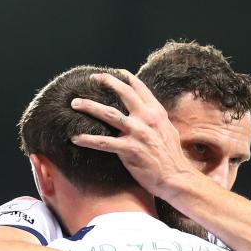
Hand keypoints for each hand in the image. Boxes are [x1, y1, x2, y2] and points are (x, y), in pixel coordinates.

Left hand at [70, 71, 194, 200]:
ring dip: (90, 106)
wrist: (176, 177)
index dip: (125, 77)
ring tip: (75, 103)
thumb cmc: (172, 157)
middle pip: (123, 93)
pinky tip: (75, 138)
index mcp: (156, 112)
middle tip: (93, 78)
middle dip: (106, 81)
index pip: (140, 88)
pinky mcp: (129, 149)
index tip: (114, 72)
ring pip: (109, 114)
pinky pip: (103, 142)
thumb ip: (157, 120)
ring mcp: (138, 133)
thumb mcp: (169, 131)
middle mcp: (147, 118)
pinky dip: (88, 140)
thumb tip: (149, 113)